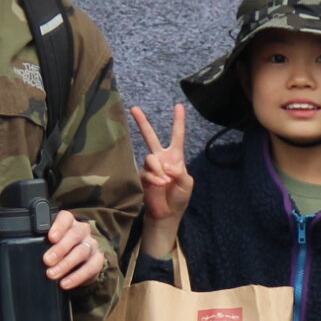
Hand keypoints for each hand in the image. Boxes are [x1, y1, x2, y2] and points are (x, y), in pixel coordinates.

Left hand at [45, 208, 104, 288]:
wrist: (79, 264)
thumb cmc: (60, 250)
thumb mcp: (50, 244)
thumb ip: (42, 243)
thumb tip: (26, 252)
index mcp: (69, 223)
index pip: (66, 218)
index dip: (59, 226)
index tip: (51, 238)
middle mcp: (82, 231)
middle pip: (74, 235)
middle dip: (60, 249)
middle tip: (47, 260)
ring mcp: (91, 245)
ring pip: (82, 251)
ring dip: (66, 264)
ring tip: (52, 274)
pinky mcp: (97, 260)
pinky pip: (90, 267)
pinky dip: (77, 277)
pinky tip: (65, 283)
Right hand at [130, 103, 193, 259]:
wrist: (166, 215)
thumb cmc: (178, 199)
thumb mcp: (187, 184)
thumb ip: (180, 172)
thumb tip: (168, 165)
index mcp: (175, 157)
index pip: (177, 136)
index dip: (178, 121)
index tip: (178, 106)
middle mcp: (161, 159)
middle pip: (150, 137)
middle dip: (142, 122)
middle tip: (134, 108)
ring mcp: (150, 167)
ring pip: (150, 158)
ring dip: (158, 170)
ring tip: (165, 182)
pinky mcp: (142, 176)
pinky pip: (146, 172)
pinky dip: (154, 178)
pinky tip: (159, 185)